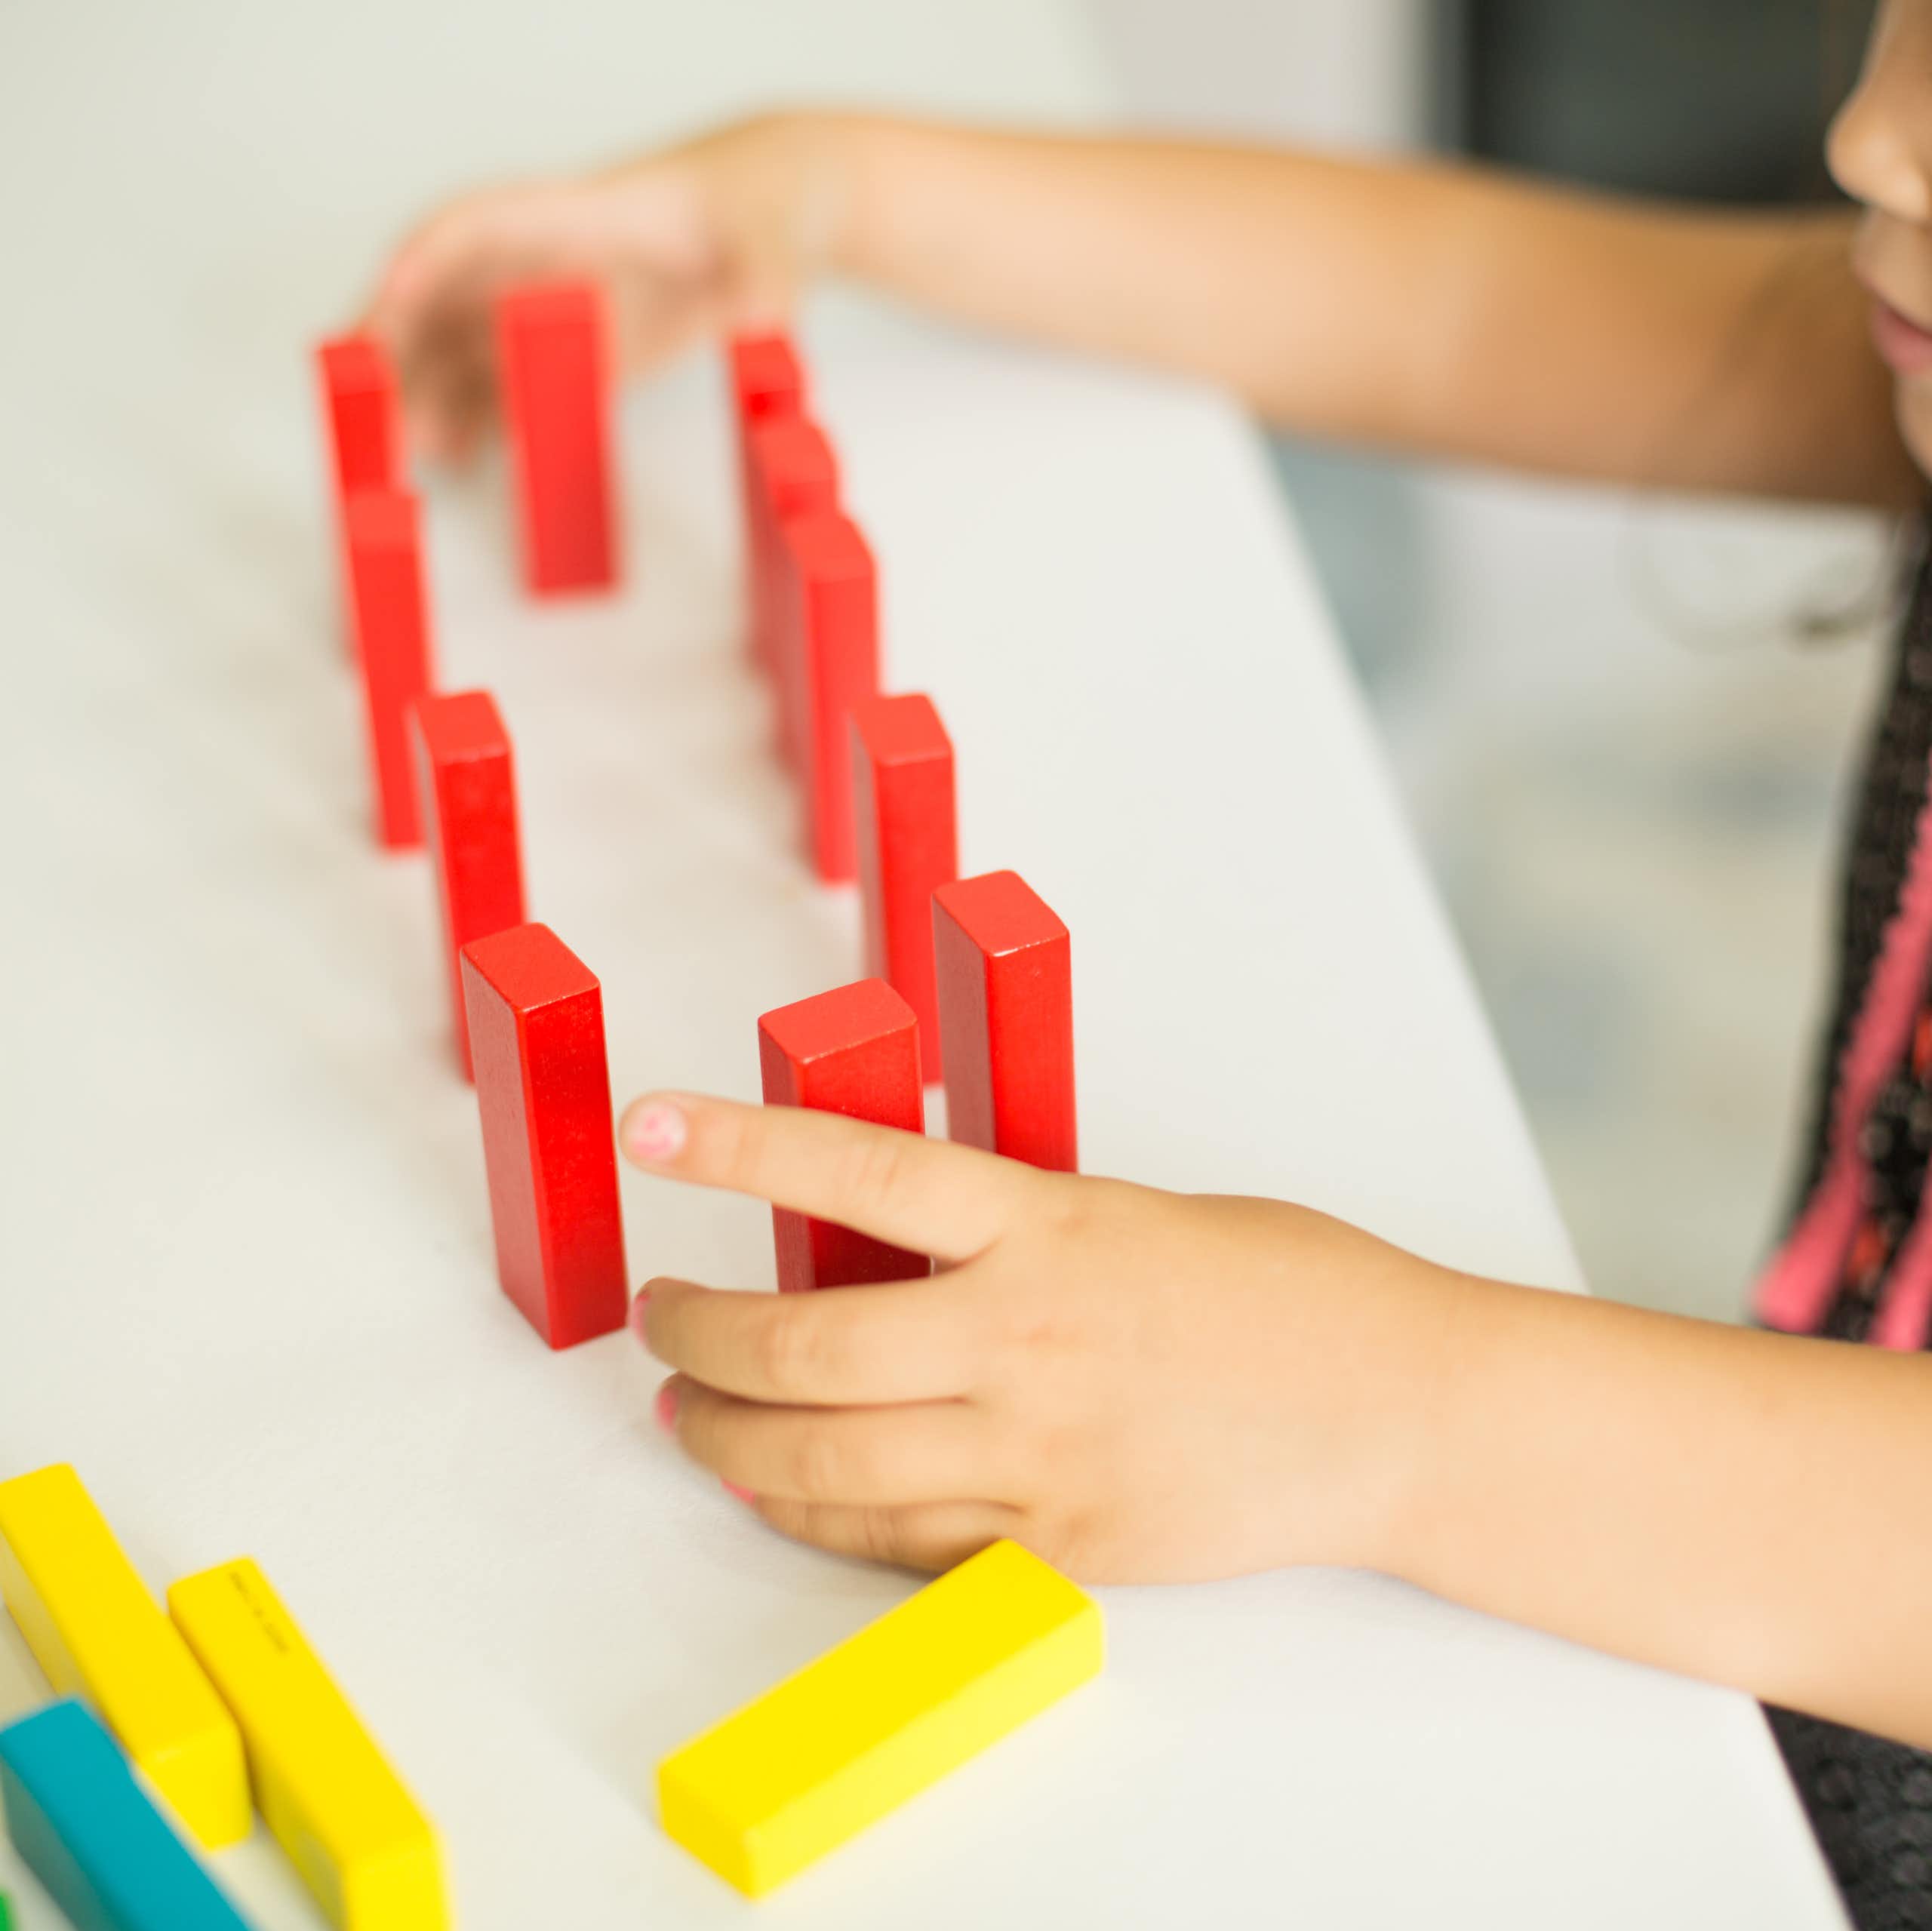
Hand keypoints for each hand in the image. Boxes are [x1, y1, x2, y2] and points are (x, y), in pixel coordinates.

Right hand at [361, 113, 847, 461]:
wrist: (773, 222)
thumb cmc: (760, 219)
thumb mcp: (769, 255)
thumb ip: (758, 296)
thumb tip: (755, 332)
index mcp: (581, 214)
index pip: (479, 224)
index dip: (425, 261)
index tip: (388, 300)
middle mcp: (550, 256)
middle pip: (446, 293)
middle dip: (398, 343)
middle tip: (366, 403)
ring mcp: (557, 302)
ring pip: (465, 343)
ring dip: (428, 391)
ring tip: (403, 450)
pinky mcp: (579, 345)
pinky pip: (507, 378)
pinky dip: (476, 414)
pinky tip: (455, 457)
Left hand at [617, 1091, 1461, 1582]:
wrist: (1397, 1411)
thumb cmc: (1288, 1293)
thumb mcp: (1133, 1216)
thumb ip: (1011, 1237)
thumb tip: (895, 1252)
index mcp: (1047, 1227)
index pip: (855, 1171)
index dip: (737, 1146)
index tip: (655, 1128)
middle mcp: (1024, 1338)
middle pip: (800, 1347)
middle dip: (694, 1336)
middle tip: (661, 1318)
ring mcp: (1037, 1455)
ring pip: (822, 1461)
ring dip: (725, 1440)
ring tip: (688, 1417)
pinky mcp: (1056, 1548)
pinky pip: (894, 1540)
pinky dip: (813, 1514)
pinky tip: (779, 1491)